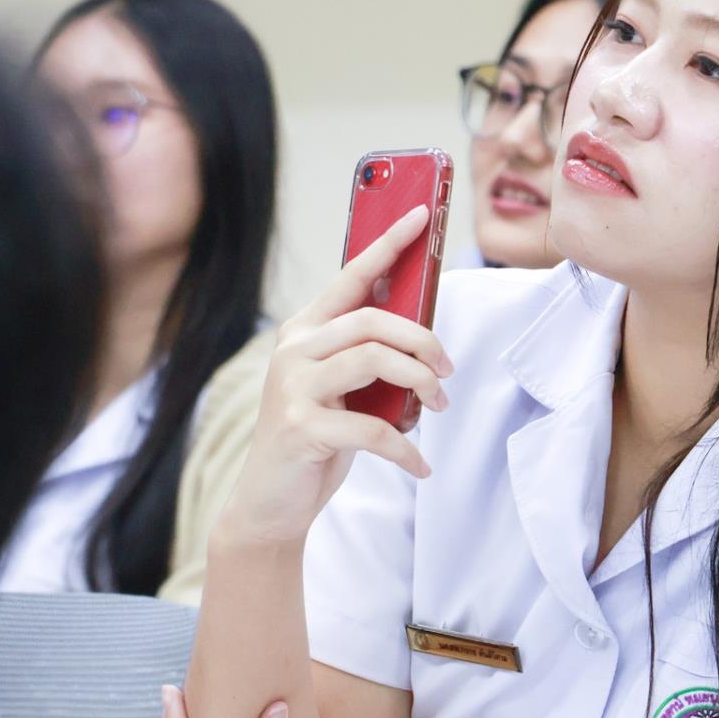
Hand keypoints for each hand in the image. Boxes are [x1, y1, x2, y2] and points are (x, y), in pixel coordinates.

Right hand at [222, 204, 454, 542]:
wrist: (271, 502)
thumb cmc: (316, 440)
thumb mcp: (342, 390)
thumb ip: (368, 358)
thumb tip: (425, 340)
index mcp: (304, 331)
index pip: (352, 276)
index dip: (389, 244)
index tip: (425, 215)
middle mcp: (293, 350)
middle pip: (372, 320)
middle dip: (422, 341)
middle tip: (447, 370)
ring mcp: (292, 387)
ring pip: (373, 360)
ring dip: (420, 383)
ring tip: (438, 406)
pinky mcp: (300, 427)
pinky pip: (371, 427)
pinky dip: (405, 448)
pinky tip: (420, 464)